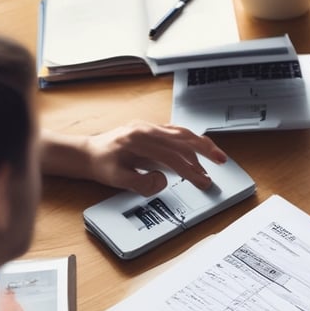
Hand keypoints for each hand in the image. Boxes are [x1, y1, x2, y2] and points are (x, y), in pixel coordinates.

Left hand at [82, 122, 226, 194]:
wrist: (88, 153)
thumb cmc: (102, 165)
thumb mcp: (116, 179)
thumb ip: (141, 183)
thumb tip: (162, 181)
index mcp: (139, 139)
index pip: (172, 156)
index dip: (190, 170)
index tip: (203, 181)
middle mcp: (146, 129)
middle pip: (182, 137)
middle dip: (205, 150)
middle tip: (221, 161)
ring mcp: (149, 127)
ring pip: (181, 133)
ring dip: (200, 145)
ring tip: (216, 157)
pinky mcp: (151, 130)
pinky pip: (175, 132)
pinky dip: (190, 141)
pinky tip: (198, 150)